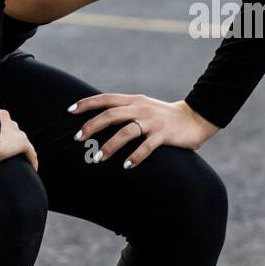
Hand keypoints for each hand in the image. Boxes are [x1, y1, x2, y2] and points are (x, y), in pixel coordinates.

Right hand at [0, 106, 38, 169]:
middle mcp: (6, 122)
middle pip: (10, 130)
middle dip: (7, 139)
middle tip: (2, 152)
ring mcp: (15, 133)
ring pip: (20, 140)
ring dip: (18, 150)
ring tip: (14, 162)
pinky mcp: (21, 145)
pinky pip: (30, 153)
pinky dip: (32, 160)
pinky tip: (32, 169)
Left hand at [67, 94, 218, 168]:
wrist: (194, 118)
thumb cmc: (163, 116)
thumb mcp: (143, 107)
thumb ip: (125, 110)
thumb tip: (100, 119)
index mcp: (134, 101)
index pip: (106, 99)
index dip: (87, 104)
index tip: (69, 111)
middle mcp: (141, 108)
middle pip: (111, 115)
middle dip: (92, 127)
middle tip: (78, 140)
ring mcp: (153, 121)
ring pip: (126, 132)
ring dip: (110, 145)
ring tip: (98, 158)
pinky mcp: (164, 134)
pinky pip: (147, 146)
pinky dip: (136, 156)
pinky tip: (127, 166)